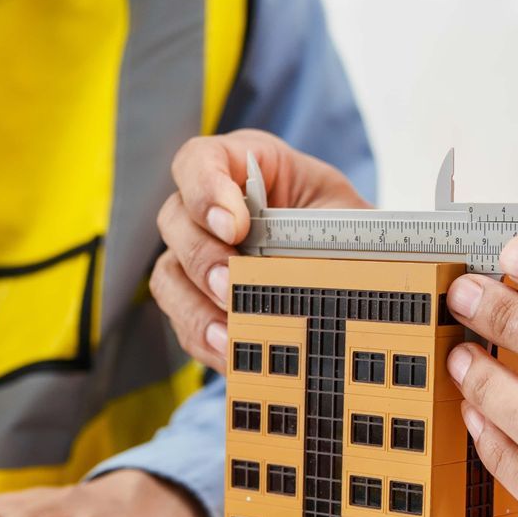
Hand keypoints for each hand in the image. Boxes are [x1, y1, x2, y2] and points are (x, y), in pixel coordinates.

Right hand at [151, 129, 367, 371]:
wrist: (349, 264)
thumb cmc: (340, 228)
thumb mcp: (343, 215)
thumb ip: (325, 231)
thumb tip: (315, 267)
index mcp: (241, 167)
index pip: (198, 162)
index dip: (204, 189)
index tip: (233, 224)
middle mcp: (206, 208)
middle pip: (175, 222)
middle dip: (201, 257)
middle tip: (229, 283)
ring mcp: (195, 255)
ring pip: (168, 276)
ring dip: (195, 307)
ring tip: (228, 333)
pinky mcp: (197, 299)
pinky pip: (184, 320)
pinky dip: (205, 339)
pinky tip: (232, 353)